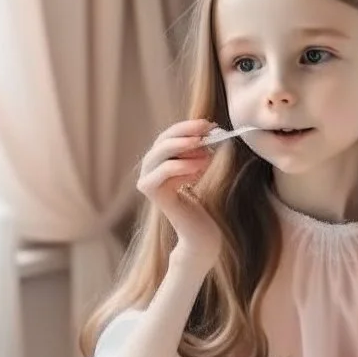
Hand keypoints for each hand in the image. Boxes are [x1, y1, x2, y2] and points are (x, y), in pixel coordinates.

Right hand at [136, 119, 221, 264]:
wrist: (202, 233)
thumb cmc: (204, 203)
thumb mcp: (203, 170)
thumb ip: (201, 151)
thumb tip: (210, 130)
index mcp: (160, 162)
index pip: (169, 135)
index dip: (187, 127)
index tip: (209, 123)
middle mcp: (149, 169)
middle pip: (162, 140)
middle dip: (185, 132)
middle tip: (207, 129)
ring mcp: (147, 180)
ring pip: (160, 152)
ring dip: (184, 146)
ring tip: (206, 147)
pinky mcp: (152, 192)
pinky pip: (164, 170)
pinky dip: (183, 164)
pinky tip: (202, 164)